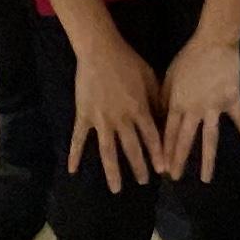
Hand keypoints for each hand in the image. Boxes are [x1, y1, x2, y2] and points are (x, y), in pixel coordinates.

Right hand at [65, 35, 164, 192]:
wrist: (100, 50)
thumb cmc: (128, 62)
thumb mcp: (150, 78)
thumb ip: (158, 99)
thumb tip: (168, 118)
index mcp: (139, 109)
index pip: (151, 137)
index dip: (157, 155)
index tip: (163, 171)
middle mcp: (121, 119)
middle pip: (131, 148)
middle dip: (138, 167)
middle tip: (143, 182)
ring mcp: (100, 119)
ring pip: (107, 151)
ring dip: (112, 171)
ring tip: (116, 188)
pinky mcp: (84, 115)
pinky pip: (78, 138)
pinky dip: (74, 154)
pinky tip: (72, 170)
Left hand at [156, 34, 239, 179]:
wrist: (214, 42)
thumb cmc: (188, 58)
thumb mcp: (169, 77)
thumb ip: (164, 98)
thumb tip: (159, 118)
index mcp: (178, 103)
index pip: (169, 132)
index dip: (165, 151)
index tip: (162, 167)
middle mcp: (195, 109)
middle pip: (185, 140)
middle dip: (179, 160)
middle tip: (175, 178)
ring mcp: (214, 107)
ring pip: (210, 138)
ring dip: (208, 160)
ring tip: (206, 179)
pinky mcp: (232, 100)